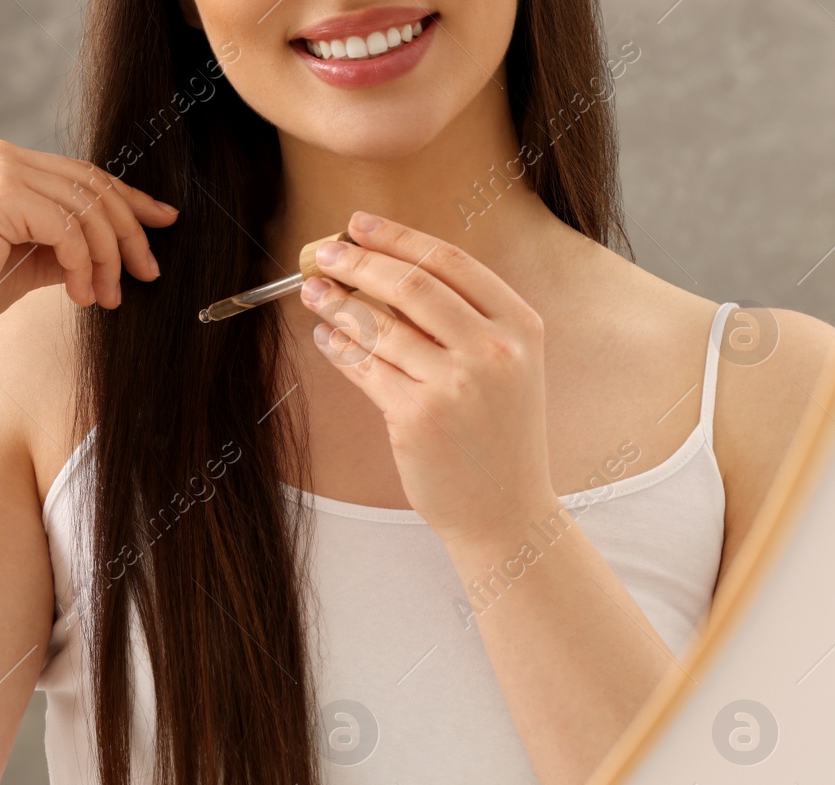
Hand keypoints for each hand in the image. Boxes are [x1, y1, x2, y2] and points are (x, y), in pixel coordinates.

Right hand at [0, 139, 179, 350]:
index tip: (164, 224)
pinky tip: (80, 296)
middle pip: (94, 186)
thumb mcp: (26, 263)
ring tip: (106, 299)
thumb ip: (67, 244)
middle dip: (129, 233)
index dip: (130, 200)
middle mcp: (2, 156)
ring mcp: (0, 170)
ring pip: (87, 209)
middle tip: (148, 274)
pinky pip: (69, 229)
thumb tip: (122, 246)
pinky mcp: (0, 195)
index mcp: (4, 163)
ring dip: (107, 259)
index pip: (84, 175)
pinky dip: (84, 266)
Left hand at [300, 211, 556, 546]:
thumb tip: (390, 270)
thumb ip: (466, 320)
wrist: (506, 510)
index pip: (450, 261)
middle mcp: (492, 350)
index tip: (360, 225)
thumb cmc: (499, 435)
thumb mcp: (508, 367)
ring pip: (380, 326)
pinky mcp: (416, 417)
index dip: (398, 237)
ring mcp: (454, 385)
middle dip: (359, 262)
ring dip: (338, 303)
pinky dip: (339, 347)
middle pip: (411, 285)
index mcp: (520, 326)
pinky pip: (365, 368)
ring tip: (314, 292)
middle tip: (326, 253)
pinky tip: (326, 337)